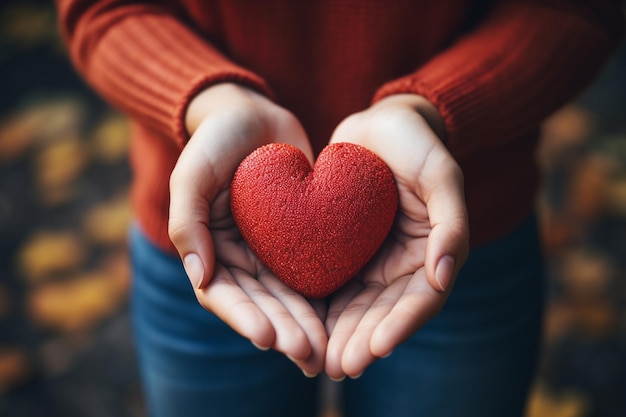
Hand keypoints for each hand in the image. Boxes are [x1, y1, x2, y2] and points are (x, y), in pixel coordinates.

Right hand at [168, 83, 326, 375]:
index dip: (244, 318)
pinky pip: (313, 271)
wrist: (254, 113)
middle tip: (308, 352)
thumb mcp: (192, 174)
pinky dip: (325, 296)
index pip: (222, 295)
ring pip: (289, 297)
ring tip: (326, 347)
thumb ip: (187, 222)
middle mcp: (241, 258)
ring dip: (305, 324)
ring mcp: (271, 251)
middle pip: (261, 304)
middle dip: (283, 330)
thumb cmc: (216, 140)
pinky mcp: (302, 238)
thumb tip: (198, 277)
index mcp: (210, 249)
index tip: (267, 338)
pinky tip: (344, 316)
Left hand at [324, 94, 469, 379]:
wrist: (382, 122)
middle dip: (362, 342)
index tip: (375, 349)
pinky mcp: (342, 248)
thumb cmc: (418, 143)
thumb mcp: (442, 174)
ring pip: (355, 306)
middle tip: (337, 367)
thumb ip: (451, 223)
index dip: (400, 327)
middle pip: (383, 313)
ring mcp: (371, 259)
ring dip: (338, 335)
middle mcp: (402, 264)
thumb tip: (444, 275)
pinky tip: (300, 324)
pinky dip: (319, 307)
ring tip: (316, 359)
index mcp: (432, 254)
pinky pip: (331, 282)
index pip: (420, 301)